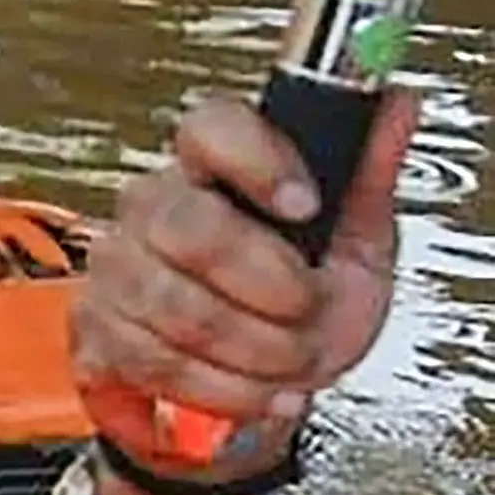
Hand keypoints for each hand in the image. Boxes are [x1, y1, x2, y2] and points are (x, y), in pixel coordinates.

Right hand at [73, 84, 416, 451]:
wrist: (267, 368)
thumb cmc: (307, 295)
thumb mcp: (355, 237)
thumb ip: (367, 173)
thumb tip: (396, 106)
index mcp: (214, 167)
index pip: (210, 129)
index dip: (257, 162)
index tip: (306, 205)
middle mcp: (154, 206)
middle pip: (185, 225)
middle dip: (265, 284)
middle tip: (306, 306)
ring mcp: (119, 267)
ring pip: (169, 305)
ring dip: (251, 347)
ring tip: (291, 357)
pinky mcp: (99, 328)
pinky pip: (152, 361)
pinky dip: (224, 387)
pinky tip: (261, 387)